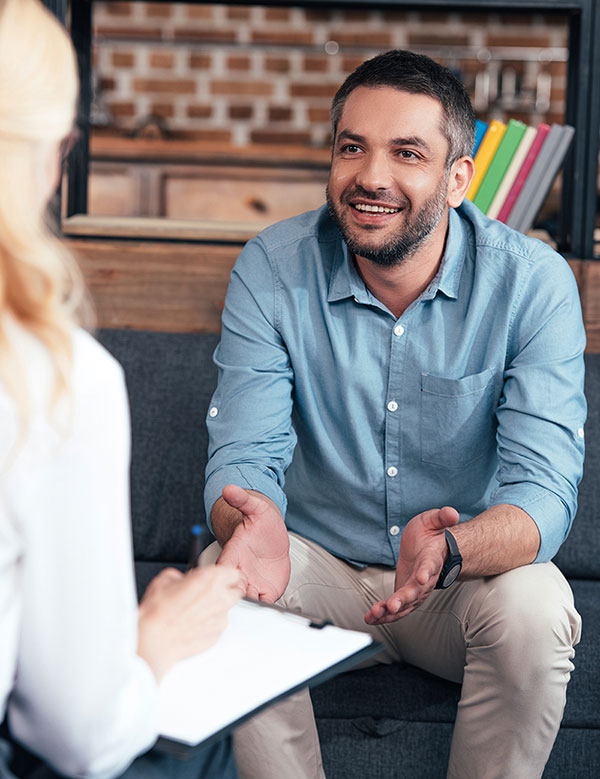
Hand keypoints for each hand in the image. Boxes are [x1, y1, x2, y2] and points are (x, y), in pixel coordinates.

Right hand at [137, 565, 241, 681]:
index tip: (219, 577)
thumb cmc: (159, 612)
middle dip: (224, 591)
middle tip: (208, 593)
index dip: (225, 575)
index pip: (233, 573)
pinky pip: (217, 626)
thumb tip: (184, 580)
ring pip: (226, 610)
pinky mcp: (217, 636)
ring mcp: (220, 619)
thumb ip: (183, 576)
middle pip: (235, 592)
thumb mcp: (166, 579)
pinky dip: (209, 624)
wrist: (154, 641)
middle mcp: (221, 598)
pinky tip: (192, 624)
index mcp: (211, 579)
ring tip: (195, 612)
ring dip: (215, 609)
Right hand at [216, 485, 290, 602]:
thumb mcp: (256, 508)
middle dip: (238, 597)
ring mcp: (252, 583)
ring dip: (252, 604)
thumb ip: (243, 500)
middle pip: (232, 590)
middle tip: (251, 595)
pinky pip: (263, 603)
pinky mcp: (265, 590)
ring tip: (261, 602)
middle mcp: (240, 571)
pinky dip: (266, 608)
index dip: (226, 577)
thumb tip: (229, 489)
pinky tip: (272, 606)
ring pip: (246, 600)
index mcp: (233, 554)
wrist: (272, 537)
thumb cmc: (261, 522)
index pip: (222, 569)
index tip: (237, 579)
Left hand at [365, 506, 458, 625]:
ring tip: (376, 614)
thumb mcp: (434, 520)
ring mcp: (416, 589)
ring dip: (391, 611)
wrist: (431, 549)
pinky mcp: (406, 595)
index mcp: (432, 559)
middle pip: (416, 591)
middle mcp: (426, 578)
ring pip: (406, 604)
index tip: (422, 578)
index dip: (426, 572)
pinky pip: (396, 608)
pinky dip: (384, 614)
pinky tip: (371, 618)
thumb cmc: (431, 535)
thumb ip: (442, 517)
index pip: (430, 566)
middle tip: (392, 606)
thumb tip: (453, 512)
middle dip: (404, 599)